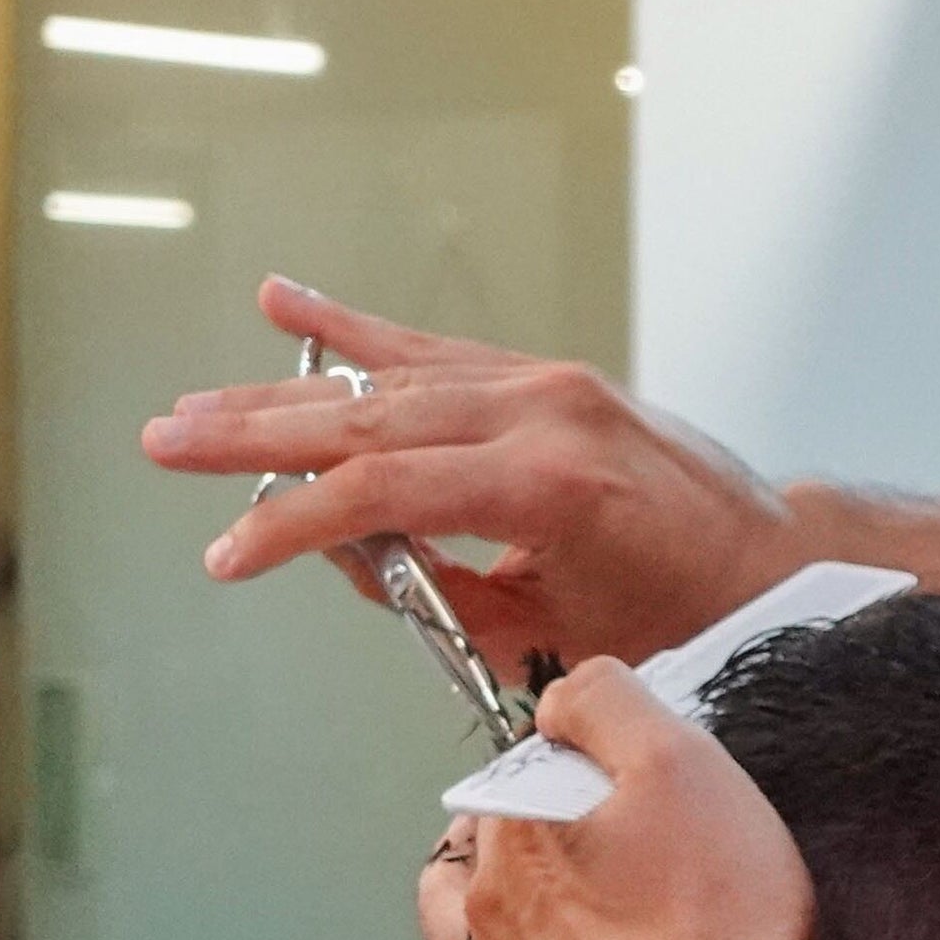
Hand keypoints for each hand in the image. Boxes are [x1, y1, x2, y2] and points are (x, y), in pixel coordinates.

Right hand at [140, 278, 809, 681]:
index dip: (291, 526)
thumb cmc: (680, 618)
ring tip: (197, 405)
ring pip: (389, 377)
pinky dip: (356, 330)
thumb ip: (439, 593)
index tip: (226, 556)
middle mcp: (544, 412)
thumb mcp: (549, 636)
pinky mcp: (548, 376)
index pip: (382, 494)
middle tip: (166, 443)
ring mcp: (547, 382)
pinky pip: (435, 349)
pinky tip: (287, 303)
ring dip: (285, 390)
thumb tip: (344, 545)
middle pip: (369, 417)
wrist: (773, 563)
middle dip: (256, 435)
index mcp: (548, 484)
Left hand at [315, 662, 816, 939]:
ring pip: (447, 936)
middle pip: (490, 846)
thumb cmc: (721, 910)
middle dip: (531, 826)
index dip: (585, 763)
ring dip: (452, 911)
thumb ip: (606, 701)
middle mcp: (490, 909)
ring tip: (469, 899)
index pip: (531, 767)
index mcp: (522, 829)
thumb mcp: (684, 761)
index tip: (637, 778)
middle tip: (604, 832)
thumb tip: (559, 696)